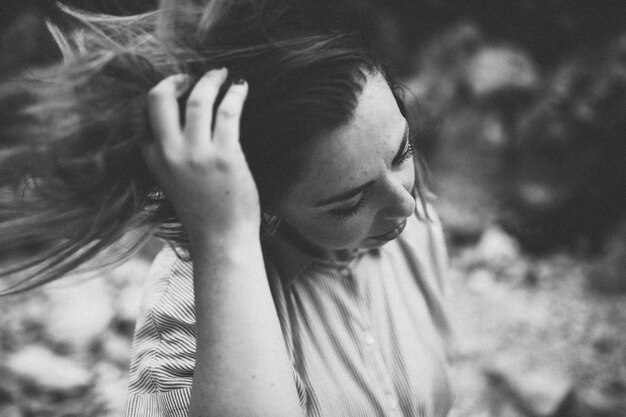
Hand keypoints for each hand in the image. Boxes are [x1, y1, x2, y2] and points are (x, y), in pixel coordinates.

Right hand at [143, 69, 259, 241]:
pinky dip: (235, 94)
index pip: (145, 115)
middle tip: (193, 76)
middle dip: (176, 79)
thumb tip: (186, 122)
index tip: (178, 89)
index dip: (162, 95)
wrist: (222, 240)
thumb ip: (171, 155)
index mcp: (154, 160)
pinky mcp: (225, 156)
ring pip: (198, 99)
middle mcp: (170, 154)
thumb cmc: (203, 213)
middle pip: (160, 98)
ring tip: (222, 74)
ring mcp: (197, 154)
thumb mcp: (172, 183)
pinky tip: (241, 87)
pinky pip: (228, 111)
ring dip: (211, 80)